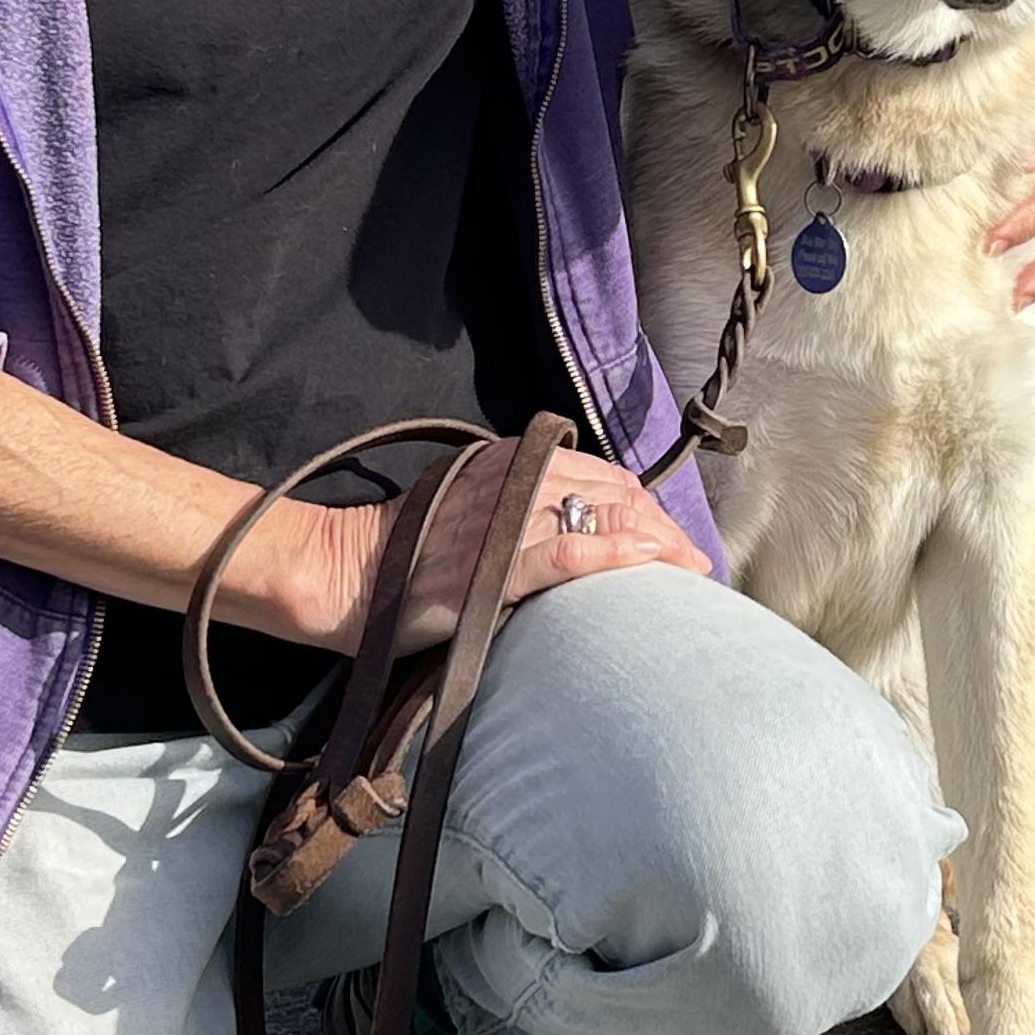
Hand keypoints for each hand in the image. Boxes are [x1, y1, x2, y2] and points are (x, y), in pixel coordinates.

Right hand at [288, 438, 704, 651]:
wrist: (342, 574)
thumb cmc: (406, 552)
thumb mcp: (471, 508)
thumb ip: (521, 507)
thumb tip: (578, 526)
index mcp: (510, 459)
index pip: (602, 475)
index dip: (646, 507)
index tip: (672, 540)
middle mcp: (513, 477)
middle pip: (614, 494)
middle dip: (662, 529)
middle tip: (692, 566)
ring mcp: (503, 520)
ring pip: (600, 517)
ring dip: (654, 544)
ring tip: (685, 575)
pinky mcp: (491, 564)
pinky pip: (567, 552)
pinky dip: (613, 555)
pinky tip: (647, 563)